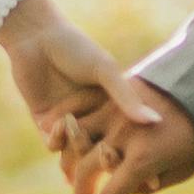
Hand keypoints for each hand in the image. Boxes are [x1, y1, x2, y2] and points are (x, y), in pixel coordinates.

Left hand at [0, 0, 127, 164]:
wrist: (37, 37)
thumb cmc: (76, 48)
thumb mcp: (106, 71)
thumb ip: (127, 98)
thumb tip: (156, 123)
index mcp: (111, 106)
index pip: (125, 137)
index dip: (131, 148)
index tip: (136, 151)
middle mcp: (91, 117)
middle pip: (100, 150)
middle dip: (104, 156)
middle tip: (108, 151)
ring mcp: (67, 122)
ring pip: (76, 151)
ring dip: (80, 147)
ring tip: (84, 134)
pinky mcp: (43, 122)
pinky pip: (53, 144)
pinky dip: (59, 140)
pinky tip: (63, 123)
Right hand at [69, 77, 193, 193]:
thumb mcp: (179, 171)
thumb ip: (146, 185)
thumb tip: (119, 191)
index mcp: (144, 158)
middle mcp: (123, 134)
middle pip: (85, 171)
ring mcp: (113, 111)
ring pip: (74, 141)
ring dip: (69, 164)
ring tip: (74, 178)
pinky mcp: (109, 95)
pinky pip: (75, 111)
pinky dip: (63, 127)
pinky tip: (57, 141)